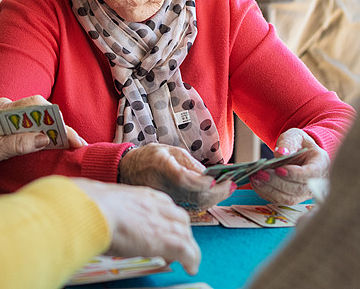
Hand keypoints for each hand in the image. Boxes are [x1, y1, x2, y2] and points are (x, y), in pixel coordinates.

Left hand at [0, 95, 86, 171]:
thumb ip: (17, 144)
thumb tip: (44, 139)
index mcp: (2, 112)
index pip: (37, 108)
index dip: (57, 122)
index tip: (73, 138)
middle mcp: (6, 106)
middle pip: (41, 108)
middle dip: (59, 124)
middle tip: (74, 143)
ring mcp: (7, 110)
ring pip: (37, 113)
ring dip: (52, 127)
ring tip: (66, 143)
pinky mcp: (7, 117)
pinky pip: (30, 119)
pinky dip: (42, 128)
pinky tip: (49, 139)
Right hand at [73, 178, 200, 274]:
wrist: (89, 209)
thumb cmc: (85, 205)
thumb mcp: (101, 202)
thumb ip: (106, 208)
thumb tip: (93, 216)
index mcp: (139, 195)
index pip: (164, 205)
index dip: (169, 218)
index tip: (168, 227)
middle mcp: (153, 205)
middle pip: (179, 218)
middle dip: (183, 231)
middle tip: (182, 244)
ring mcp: (159, 221)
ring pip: (185, 233)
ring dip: (189, 247)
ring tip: (189, 260)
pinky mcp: (162, 239)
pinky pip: (185, 250)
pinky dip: (191, 259)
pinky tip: (191, 268)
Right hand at [118, 143, 232, 210]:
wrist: (127, 171)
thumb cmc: (150, 158)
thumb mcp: (170, 151)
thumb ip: (190, 164)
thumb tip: (210, 176)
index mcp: (162, 166)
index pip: (184, 178)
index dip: (201, 182)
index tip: (216, 180)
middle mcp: (163, 186)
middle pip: (194, 196)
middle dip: (217, 192)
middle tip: (231, 184)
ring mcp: (165, 199)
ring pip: (195, 205)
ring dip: (215, 198)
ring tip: (228, 188)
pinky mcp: (167, 207)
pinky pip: (190, 208)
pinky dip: (206, 202)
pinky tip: (215, 194)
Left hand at [249, 128, 329, 204]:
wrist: (301, 152)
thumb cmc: (299, 144)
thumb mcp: (296, 136)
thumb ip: (289, 142)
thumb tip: (281, 153)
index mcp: (321, 165)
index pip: (309, 174)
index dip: (294, 174)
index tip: (278, 169)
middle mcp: (316, 183)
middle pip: (297, 189)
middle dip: (277, 182)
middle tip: (260, 173)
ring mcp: (305, 193)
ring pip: (288, 198)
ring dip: (269, 190)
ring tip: (255, 178)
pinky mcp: (294, 198)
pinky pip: (280, 200)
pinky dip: (266, 193)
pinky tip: (256, 183)